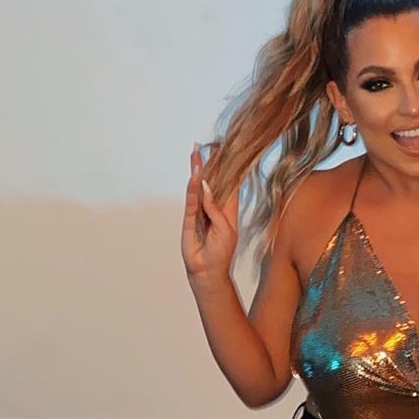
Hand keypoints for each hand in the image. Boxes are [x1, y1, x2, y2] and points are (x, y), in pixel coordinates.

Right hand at [182, 142, 239, 284]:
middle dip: (209, 164)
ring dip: (197, 171)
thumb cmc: (221, 253)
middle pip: (211, 181)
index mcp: (228, 209)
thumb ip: (216, 208)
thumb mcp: (226, 229)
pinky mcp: (190, 219)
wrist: (208, 272)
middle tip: (206, 146)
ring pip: (199, 187)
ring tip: (195, 154)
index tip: (226, 151)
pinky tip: (192, 175)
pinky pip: (190, 200)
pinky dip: (191, 188)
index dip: (228, 168)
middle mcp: (213, 207)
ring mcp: (200, 212)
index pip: (229, 184)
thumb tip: (206, 186)